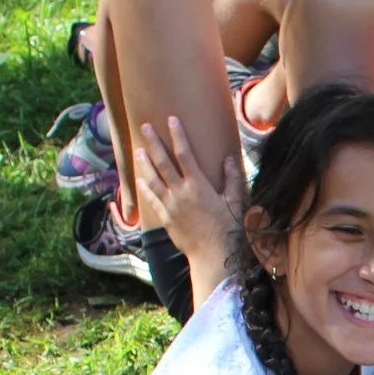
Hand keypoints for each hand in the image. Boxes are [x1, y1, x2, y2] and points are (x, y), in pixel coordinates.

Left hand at [132, 114, 238, 263]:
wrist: (212, 254)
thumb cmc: (227, 229)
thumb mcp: (234, 202)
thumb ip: (231, 179)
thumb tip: (229, 159)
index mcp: (198, 185)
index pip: (185, 153)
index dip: (178, 135)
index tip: (172, 120)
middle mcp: (181, 192)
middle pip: (163, 162)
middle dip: (154, 142)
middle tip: (145, 126)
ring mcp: (170, 205)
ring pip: (153, 178)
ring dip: (145, 163)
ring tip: (138, 150)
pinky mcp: (165, 218)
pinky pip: (152, 199)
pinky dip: (145, 187)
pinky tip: (140, 179)